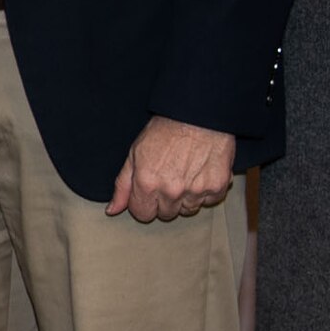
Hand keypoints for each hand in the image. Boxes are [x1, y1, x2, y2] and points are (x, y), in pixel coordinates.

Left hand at [106, 116, 236, 222]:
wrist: (197, 116)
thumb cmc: (163, 131)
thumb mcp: (134, 154)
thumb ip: (122, 185)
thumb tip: (112, 210)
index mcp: (147, 183)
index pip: (142, 214)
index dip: (143, 203)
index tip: (147, 192)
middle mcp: (172, 191)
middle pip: (166, 214)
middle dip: (163, 201)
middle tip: (167, 179)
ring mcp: (196, 191)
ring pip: (188, 210)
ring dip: (185, 198)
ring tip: (184, 174)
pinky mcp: (217, 187)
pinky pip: (209, 201)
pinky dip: (205, 191)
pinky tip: (199, 173)